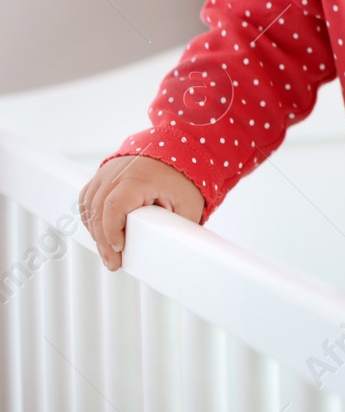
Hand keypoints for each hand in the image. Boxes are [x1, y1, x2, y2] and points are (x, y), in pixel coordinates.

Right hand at [80, 155, 204, 270]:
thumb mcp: (189, 204)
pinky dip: (91, 217)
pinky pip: (88, 198)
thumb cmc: (184, 177)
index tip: (120, 248)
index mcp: (138, 179)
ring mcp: (107, 172)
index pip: (113, 207)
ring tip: (108, 252)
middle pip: (98, 210)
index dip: (112, 231)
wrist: (178, 148)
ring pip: (89, 206)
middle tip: (113, 263)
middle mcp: (117, 173)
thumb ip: (179, 227)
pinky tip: (100, 233)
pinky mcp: (102, 174)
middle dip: (103, 241)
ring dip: (95, 231)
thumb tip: (174, 253)